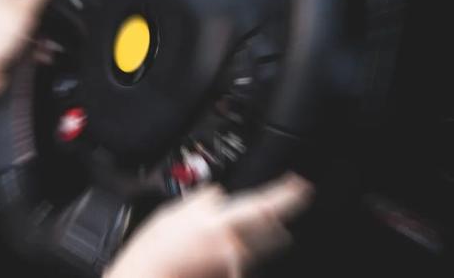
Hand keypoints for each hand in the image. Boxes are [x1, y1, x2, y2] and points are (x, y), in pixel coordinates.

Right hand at [105, 174, 312, 277]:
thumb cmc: (153, 251)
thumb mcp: (172, 212)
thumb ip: (202, 201)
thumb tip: (217, 194)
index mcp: (218, 222)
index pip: (264, 205)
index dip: (286, 194)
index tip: (301, 185)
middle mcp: (231, 246)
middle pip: (271, 231)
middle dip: (276, 221)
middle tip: (274, 214)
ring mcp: (233, 266)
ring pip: (254, 248)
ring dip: (249, 240)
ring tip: (217, 243)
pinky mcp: (230, 277)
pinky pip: (238, 263)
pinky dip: (228, 257)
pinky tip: (203, 258)